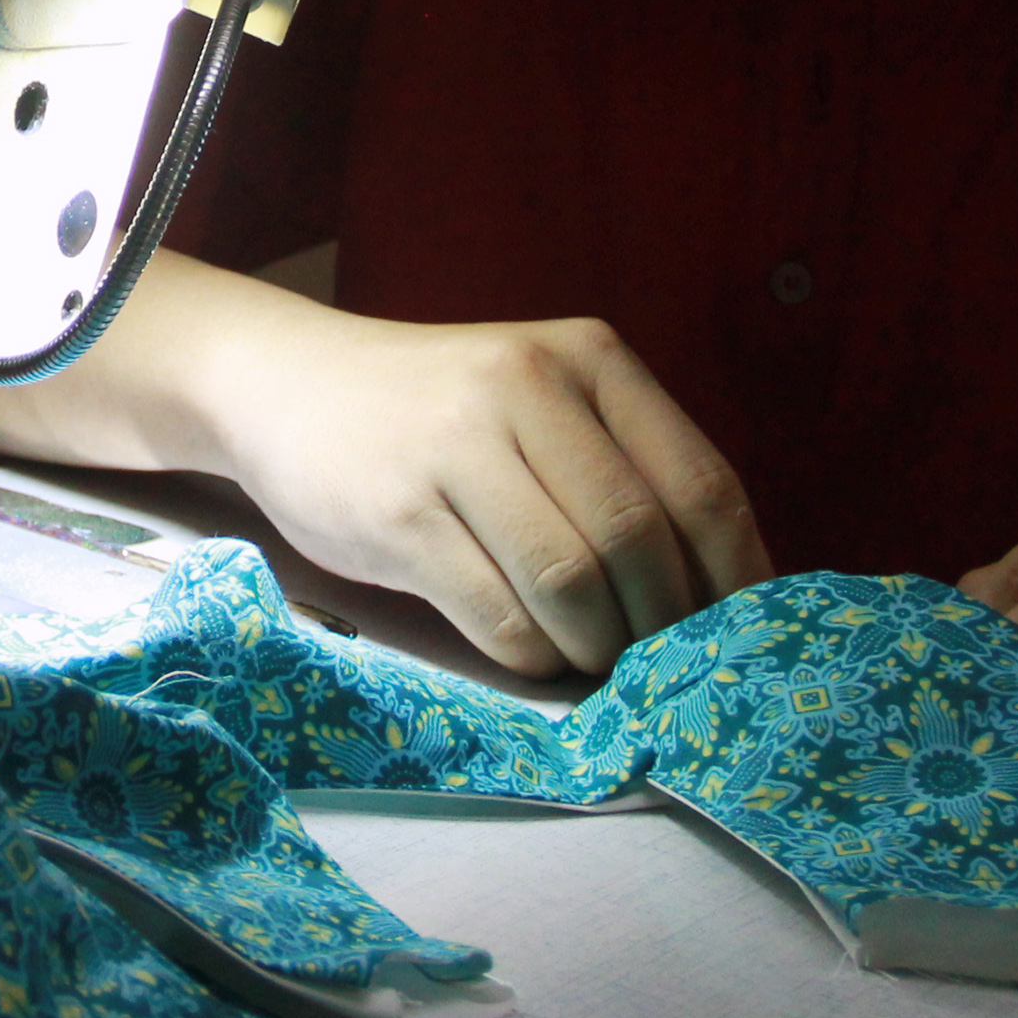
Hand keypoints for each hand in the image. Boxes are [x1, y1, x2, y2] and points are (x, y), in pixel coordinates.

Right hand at [210, 314, 770, 677]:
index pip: (702, 486)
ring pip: (571, 586)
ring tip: (586, 654)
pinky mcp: (397, 515)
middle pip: (637, 542)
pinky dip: (530, 654)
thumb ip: (623, 465)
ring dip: (593, 646)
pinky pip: (498, 616)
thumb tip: (720, 592)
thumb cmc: (435, 407)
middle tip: (650, 659)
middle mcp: (527, 388)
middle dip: (658, 624)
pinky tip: (526, 647)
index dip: (733, 578)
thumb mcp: (540, 396)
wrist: (282, 383)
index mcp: (588, 359)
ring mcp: (456, 448)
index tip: (735, 635)